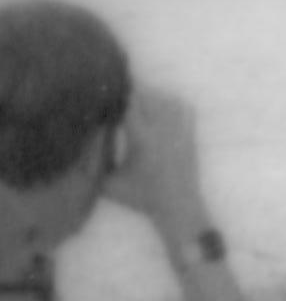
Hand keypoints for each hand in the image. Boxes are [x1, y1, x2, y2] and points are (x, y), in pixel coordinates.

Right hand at [102, 86, 212, 244]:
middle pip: (145, 97)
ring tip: (131, 104)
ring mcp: (181, 127)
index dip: (114, 98)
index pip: (128, 105)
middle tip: (113, 98)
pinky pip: (179, 104)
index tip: (101, 97)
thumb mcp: (108, 184)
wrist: (178, 204)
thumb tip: (79, 141)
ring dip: (146, 97)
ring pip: (162, 97)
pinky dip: (167, 102)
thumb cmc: (140, 197)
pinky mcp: (191, 129)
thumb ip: (94, 163)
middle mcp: (164, 128)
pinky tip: (155, 107)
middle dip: (128, 96)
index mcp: (143, 139)